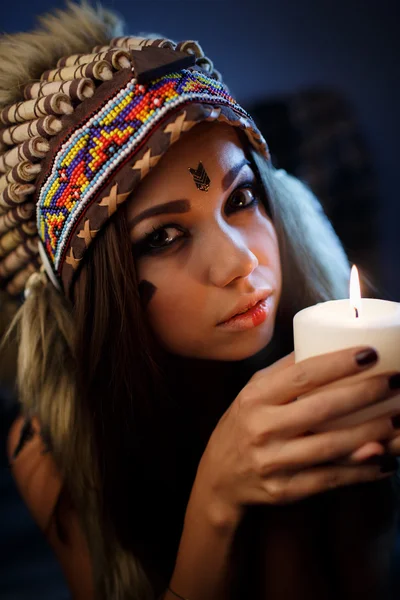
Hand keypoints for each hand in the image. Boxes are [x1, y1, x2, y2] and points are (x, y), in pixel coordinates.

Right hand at [194, 347, 398, 527]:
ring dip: (371, 433)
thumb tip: (322, 344)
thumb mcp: (252, 392)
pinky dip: (361, 471)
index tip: (370, 353)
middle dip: (365, 394)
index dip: (338, 364)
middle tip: (396, 382)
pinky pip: (330, 479)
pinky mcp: (285, 490)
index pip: (302, 376)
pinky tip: (385, 460)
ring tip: (398, 419)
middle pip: (322, 409)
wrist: (219, 478)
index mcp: (255, 398)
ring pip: (331, 446)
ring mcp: (274, 462)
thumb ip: (284, 372)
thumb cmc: (242, 425)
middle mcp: (263, 428)